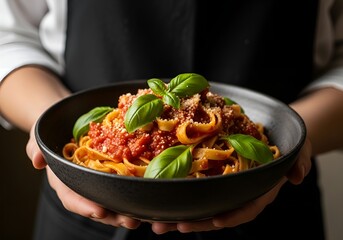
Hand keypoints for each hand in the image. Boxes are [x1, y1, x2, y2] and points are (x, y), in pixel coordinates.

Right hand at [26, 124, 140, 228]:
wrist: (65, 123)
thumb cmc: (51, 130)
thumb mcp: (40, 134)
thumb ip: (36, 147)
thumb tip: (37, 160)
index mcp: (63, 180)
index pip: (71, 198)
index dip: (84, 206)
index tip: (98, 211)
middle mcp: (81, 185)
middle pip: (95, 206)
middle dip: (111, 216)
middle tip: (128, 220)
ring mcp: (96, 182)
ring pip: (110, 202)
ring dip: (124, 212)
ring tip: (139, 217)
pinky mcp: (110, 174)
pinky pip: (119, 188)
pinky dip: (131, 195)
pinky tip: (144, 201)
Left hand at [151, 136, 311, 233]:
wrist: (274, 138)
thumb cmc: (286, 145)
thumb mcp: (298, 149)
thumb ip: (299, 161)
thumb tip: (297, 176)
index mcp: (259, 190)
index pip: (248, 207)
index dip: (234, 215)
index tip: (217, 221)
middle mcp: (239, 193)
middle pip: (218, 213)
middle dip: (197, 222)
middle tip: (174, 227)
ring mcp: (225, 188)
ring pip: (202, 206)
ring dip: (180, 216)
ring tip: (157, 222)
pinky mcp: (213, 178)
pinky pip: (196, 191)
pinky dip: (180, 198)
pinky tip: (161, 201)